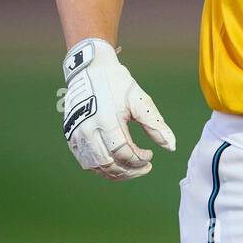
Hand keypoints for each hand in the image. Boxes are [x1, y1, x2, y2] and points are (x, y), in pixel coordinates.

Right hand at [61, 37, 175, 180]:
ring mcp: (77, 134)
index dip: (139, 159)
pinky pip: (85, 161)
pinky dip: (101, 168)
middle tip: (145, 168)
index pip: (124, 153)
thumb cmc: (118, 84)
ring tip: (131, 168)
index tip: (150, 154)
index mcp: (107, 120)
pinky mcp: (70, 136)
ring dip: (116, 173)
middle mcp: (89, 130)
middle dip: (130, 171)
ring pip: (96, 166)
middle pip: (110, 164)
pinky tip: (115, 163)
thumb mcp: (140, 101)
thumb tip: (172, 147)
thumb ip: (156, 125)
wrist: (90, 69)